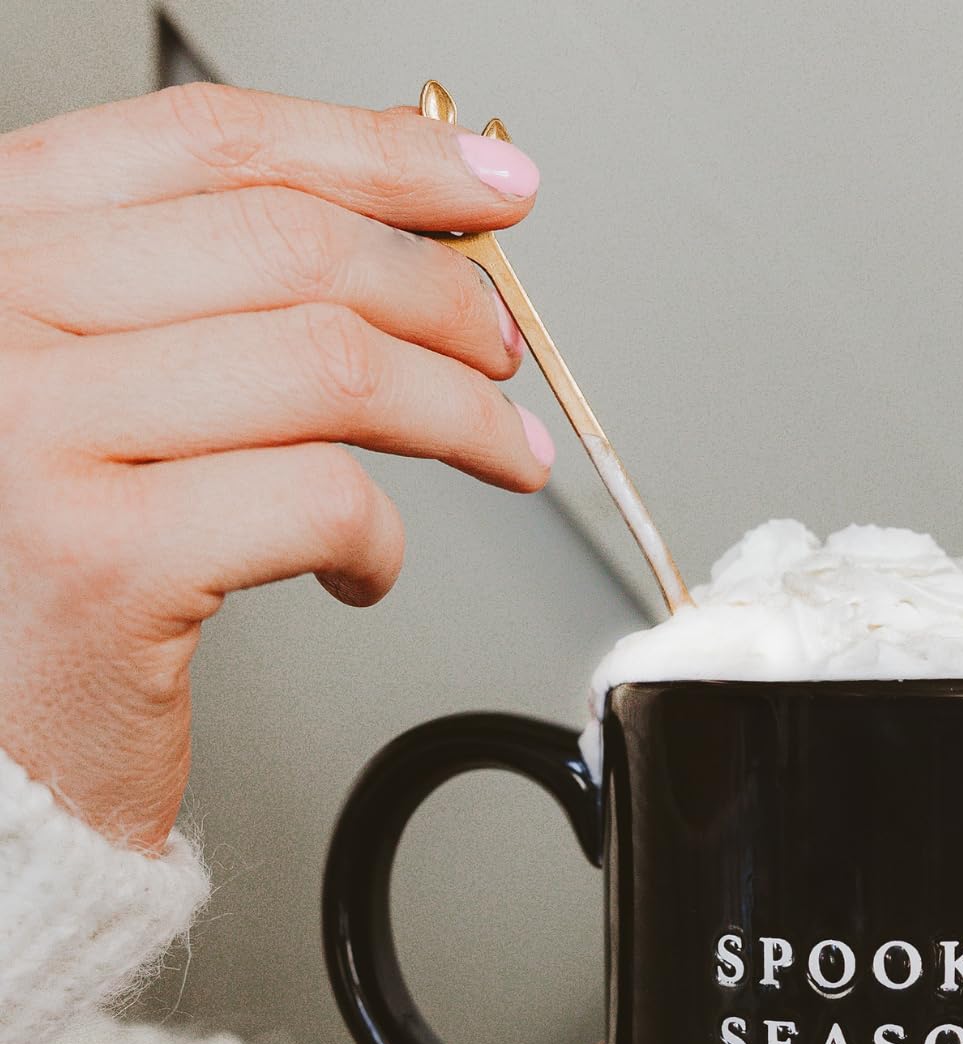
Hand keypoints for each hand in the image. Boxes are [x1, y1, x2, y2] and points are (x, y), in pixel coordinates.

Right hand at [0, 84, 553, 847]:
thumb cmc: (43, 558)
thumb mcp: (102, 379)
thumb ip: (216, 291)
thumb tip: (405, 210)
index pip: (211, 143)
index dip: (379, 155)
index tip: (492, 188)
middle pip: (288, 247)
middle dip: (441, 297)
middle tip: (504, 352)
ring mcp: (31, 431)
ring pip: (327, 367)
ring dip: (457, 413)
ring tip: (501, 452)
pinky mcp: (99, 558)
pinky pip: (318, 502)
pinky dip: (382, 541)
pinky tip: (366, 570)